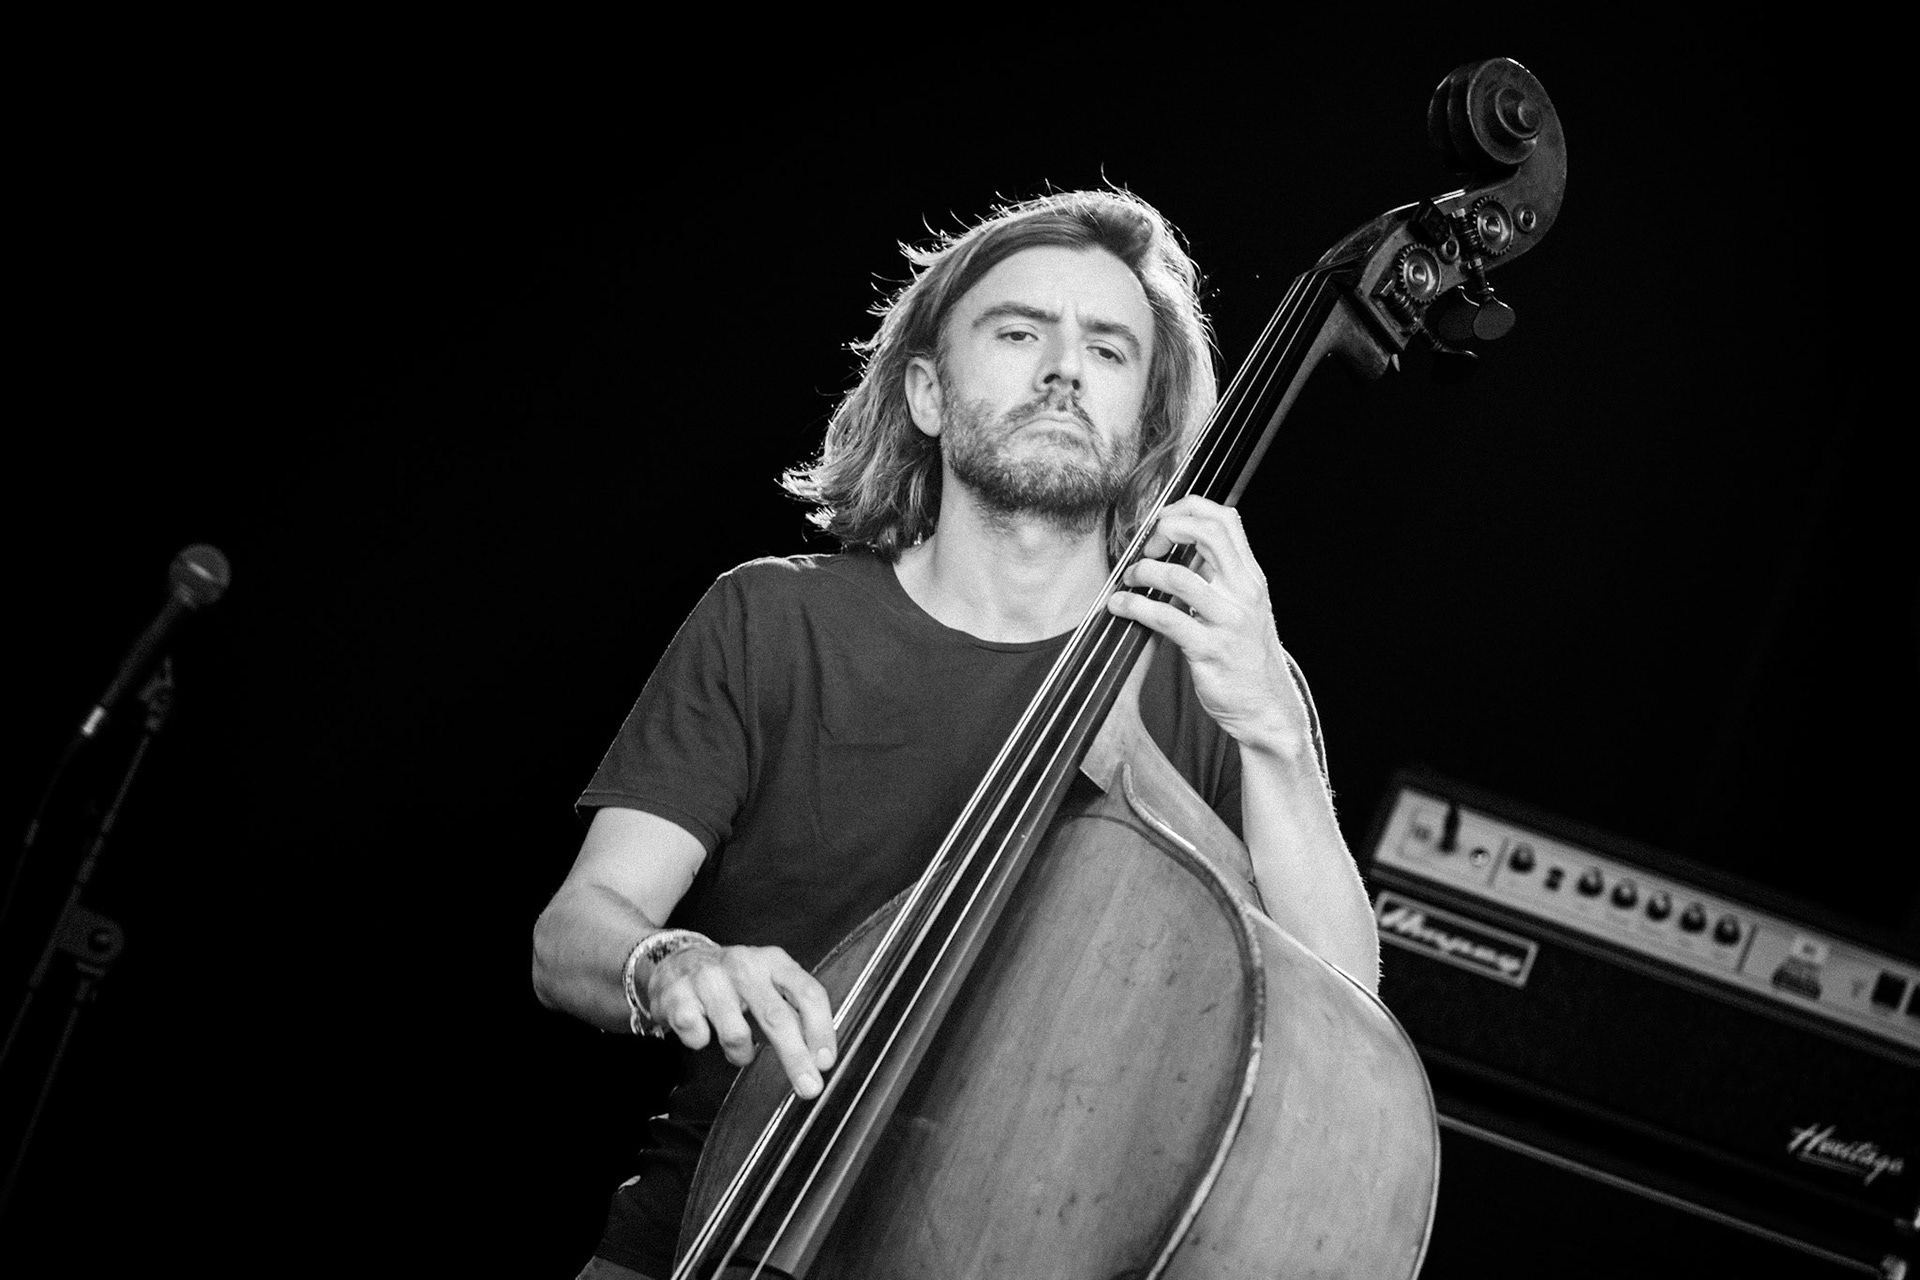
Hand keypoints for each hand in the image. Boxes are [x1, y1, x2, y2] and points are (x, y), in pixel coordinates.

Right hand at [648, 942, 836, 1098]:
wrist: (677, 962)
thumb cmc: (733, 981)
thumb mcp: (769, 983)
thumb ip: (795, 1012)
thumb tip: (820, 1056)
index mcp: (773, 961)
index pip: (807, 993)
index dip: (821, 1030)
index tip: (825, 1061)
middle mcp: (744, 964)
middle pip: (776, 1016)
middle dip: (796, 1058)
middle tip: (808, 1087)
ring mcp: (709, 978)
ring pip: (736, 1034)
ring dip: (741, 1053)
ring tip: (739, 1048)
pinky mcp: (678, 995)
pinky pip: (699, 1038)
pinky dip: (703, 1043)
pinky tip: (704, 1030)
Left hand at [1105, 496, 1306, 756]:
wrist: (1266, 707)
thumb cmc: (1245, 654)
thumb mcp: (1242, 605)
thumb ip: (1219, 574)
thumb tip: (1182, 541)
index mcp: (1251, 576)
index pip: (1226, 518)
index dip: (1187, 510)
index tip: (1161, 525)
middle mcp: (1244, 592)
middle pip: (1207, 533)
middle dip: (1166, 529)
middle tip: (1145, 548)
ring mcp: (1228, 621)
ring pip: (1179, 577)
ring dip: (1143, 572)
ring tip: (1129, 580)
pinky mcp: (1209, 650)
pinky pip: (1166, 619)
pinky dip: (1135, 606)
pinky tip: (1120, 605)